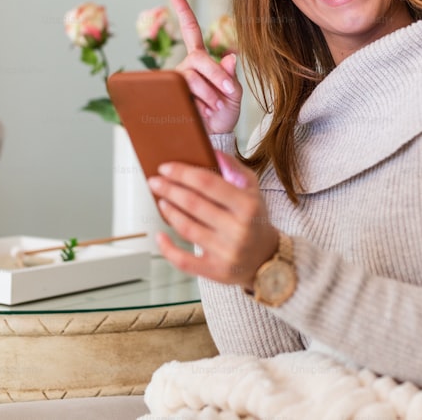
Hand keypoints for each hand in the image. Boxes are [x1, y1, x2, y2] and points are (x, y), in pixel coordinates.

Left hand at [152, 151, 277, 287]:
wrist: (266, 258)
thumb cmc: (254, 219)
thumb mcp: (252, 190)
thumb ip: (233, 168)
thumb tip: (211, 151)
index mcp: (248, 206)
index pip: (208, 183)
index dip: (183, 173)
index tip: (166, 167)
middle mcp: (238, 230)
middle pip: (194, 204)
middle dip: (170, 190)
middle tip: (155, 181)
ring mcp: (226, 252)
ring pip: (187, 228)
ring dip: (169, 212)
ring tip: (161, 200)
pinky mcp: (216, 271)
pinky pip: (184, 261)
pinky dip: (167, 248)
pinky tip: (160, 235)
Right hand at [169, 0, 241, 134]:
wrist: (212, 138)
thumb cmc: (223, 115)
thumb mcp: (234, 96)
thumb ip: (232, 77)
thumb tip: (231, 57)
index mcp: (200, 60)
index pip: (190, 31)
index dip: (182, 11)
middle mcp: (185, 67)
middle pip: (199, 60)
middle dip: (216, 75)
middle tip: (228, 93)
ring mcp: (176, 82)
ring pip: (191, 79)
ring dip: (209, 95)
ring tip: (214, 109)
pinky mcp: (168, 98)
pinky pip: (180, 94)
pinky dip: (196, 104)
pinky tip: (199, 113)